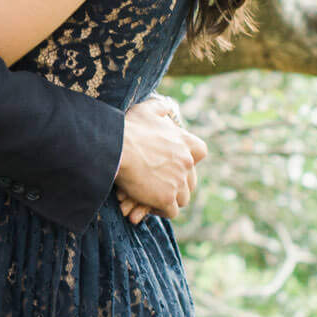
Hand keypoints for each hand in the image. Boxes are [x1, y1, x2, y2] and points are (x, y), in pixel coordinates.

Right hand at [115, 93, 207, 223]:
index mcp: (184, 141)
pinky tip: (149, 207)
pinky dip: (161, 211)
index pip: (200, 152)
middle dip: (178, 184)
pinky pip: (171, 211)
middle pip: (191, 180)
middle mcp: (186, 162)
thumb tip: (166, 105)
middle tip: (160, 186)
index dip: (190, 160)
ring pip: (183, 198)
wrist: (115, 148)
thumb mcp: (146, 110)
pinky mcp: (166, 198)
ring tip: (154, 199)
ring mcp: (178, 182)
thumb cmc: (128, 128)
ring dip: (170, 199)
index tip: (176, 163)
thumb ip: (160, 107)